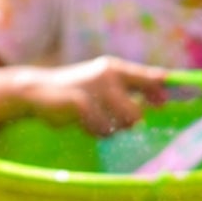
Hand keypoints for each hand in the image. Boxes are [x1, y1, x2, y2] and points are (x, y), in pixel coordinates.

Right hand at [19, 57, 167, 135]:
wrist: (37, 90)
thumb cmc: (79, 90)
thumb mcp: (106, 84)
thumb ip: (133, 89)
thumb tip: (165, 100)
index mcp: (116, 69)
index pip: (151, 78)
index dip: (161, 92)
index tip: (163, 104)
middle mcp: (108, 76)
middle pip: (137, 114)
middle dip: (127, 123)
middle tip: (112, 119)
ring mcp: (93, 89)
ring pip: (121, 124)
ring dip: (110, 128)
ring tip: (94, 119)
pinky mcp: (79, 104)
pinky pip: (101, 130)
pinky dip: (94, 131)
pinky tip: (81, 122)